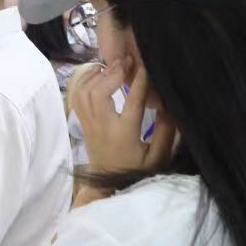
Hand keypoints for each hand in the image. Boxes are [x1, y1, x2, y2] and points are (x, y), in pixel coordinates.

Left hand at [70, 59, 176, 176]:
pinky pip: (77, 98)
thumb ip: (166, 133)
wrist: (109, 185)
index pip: (132, 102)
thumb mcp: (157, 157)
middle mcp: (103, 127)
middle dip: (113, 73)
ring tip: (114, 65)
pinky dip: (84, 81)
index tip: (146, 66)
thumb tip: (168, 107)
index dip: (140, 82)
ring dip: (98, 75)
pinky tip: (97, 73)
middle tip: (128, 60)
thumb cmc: (138, 170)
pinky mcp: (83, 123)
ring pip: (84, 93)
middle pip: (99, 93)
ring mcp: (89, 124)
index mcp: (124, 134)